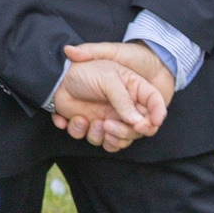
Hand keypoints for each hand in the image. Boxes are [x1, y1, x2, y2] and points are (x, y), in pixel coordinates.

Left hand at [50, 43, 171, 152]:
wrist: (57, 78)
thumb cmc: (85, 72)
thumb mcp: (108, 79)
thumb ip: (123, 100)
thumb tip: (137, 121)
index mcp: (134, 90)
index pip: (155, 105)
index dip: (156, 116)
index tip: (147, 125)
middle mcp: (125, 107)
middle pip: (138, 129)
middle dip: (124, 132)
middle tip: (108, 125)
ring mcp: (110, 118)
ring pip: (118, 139)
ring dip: (105, 137)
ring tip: (93, 123)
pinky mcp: (93, 126)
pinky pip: (97, 140)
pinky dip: (85, 134)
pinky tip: (76, 120)